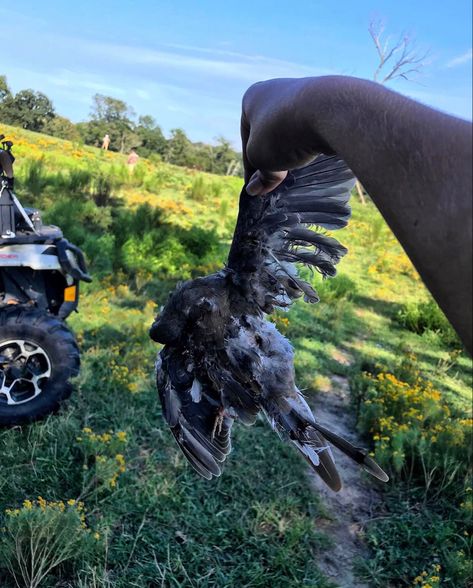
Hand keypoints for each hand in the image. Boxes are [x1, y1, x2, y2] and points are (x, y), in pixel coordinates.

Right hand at [241, 78, 332, 194]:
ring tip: (294, 172)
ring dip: (290, 154)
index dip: (251, 168)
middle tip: (273, 184)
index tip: (256, 188)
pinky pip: (309, 131)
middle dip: (271, 161)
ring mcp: (300, 96)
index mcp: (252, 98)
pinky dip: (307, 146)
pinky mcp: (322, 105)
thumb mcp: (260, 158)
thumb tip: (255, 189)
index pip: (247, 140)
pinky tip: (310, 158)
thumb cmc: (281, 131)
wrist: (326, 110)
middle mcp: (274, 92)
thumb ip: (258, 174)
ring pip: (290, 134)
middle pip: (269, 137)